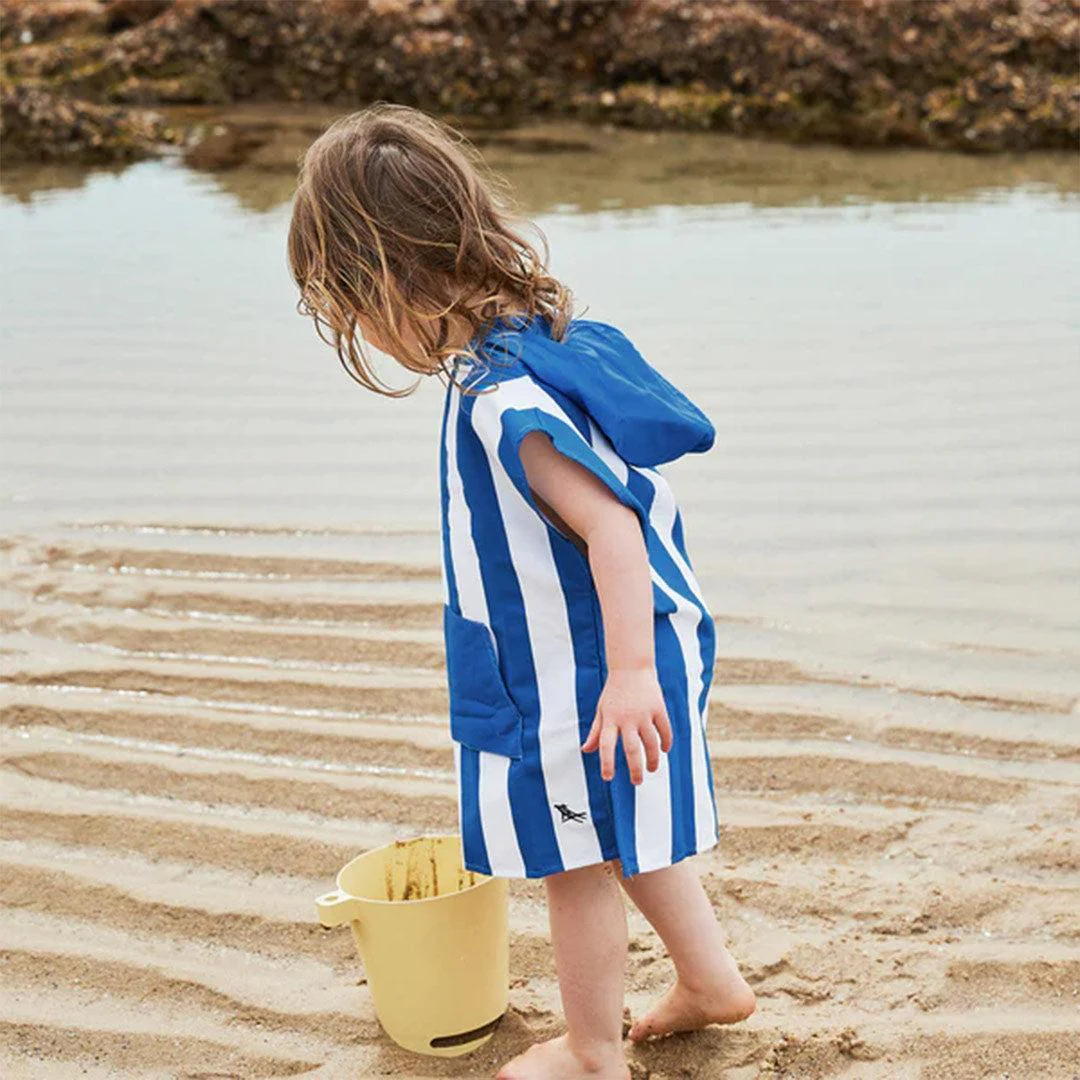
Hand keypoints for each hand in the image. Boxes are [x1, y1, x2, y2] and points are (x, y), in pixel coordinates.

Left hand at [581, 667, 672, 783]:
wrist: (631, 668)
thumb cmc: (614, 692)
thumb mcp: (601, 711)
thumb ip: (595, 732)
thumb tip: (586, 750)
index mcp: (610, 719)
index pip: (606, 745)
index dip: (606, 762)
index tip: (608, 777)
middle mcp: (627, 718)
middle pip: (632, 749)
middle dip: (635, 769)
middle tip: (637, 782)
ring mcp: (644, 713)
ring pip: (651, 743)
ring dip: (653, 759)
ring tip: (652, 769)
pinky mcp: (658, 708)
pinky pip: (665, 730)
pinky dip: (666, 742)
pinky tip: (664, 751)